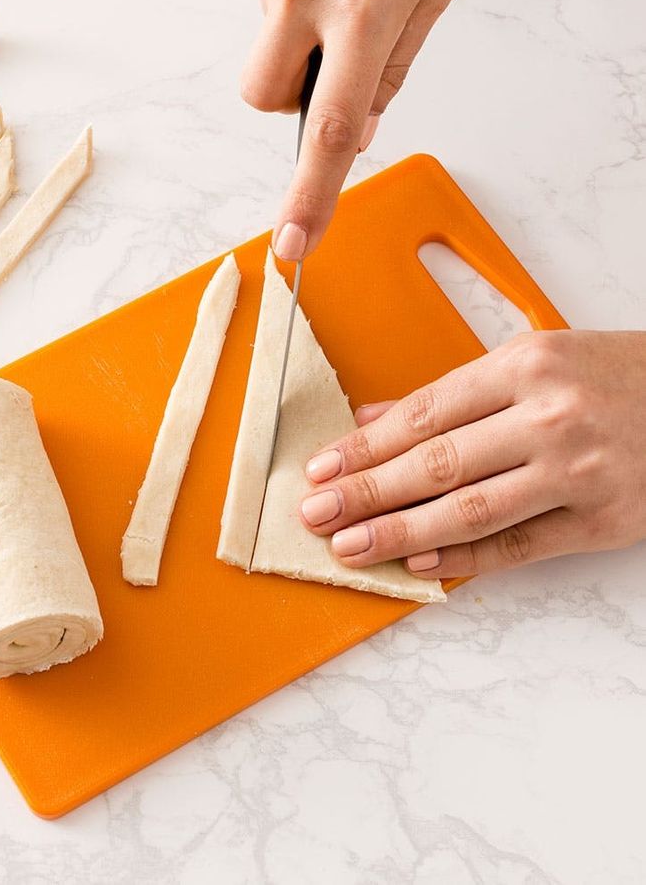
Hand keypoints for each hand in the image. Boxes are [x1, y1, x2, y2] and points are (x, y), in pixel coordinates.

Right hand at [235, 0, 466, 259]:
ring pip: (266, 33)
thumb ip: (390, 66)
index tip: (293, 241)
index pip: (328, 127)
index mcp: (364, 8)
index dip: (310, 194)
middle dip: (288, 92)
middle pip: (263, 93)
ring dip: (298, 19)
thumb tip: (355, 130)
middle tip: (325, 54)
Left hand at [298, 330, 645, 578]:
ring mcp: (578, 472)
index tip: (322, 469)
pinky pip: (519, 545)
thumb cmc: (610, 375)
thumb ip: (450, 394)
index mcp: (524, 367)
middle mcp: (549, 417)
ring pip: (470, 510)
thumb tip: (372, 420)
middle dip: (367, 493)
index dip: (364, 447)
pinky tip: (420, 564)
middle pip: (436, 464)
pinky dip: (466, 557)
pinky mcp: (603, 521)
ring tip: (351, 547)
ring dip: (401, 533)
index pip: (423, 416)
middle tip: (317, 514)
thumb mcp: (531, 361)